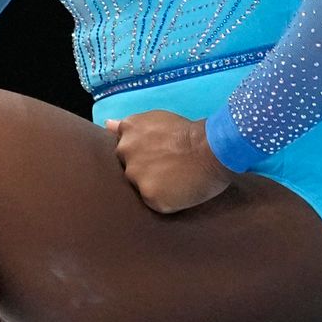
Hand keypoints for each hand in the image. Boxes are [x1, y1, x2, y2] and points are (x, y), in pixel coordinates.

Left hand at [103, 110, 234, 213]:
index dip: (141, 154)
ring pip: (140, 187)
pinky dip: (165, 199)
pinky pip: (154, 202)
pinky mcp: (150, 197)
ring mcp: (136, 176)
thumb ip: (129, 126)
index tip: (155, 155)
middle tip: (168, 167)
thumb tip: (107, 125)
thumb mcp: (157, 119)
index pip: (124, 150)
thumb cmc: (190, 132)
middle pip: (130, 168)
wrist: (213, 149)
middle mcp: (126, 153)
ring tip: (175, 178)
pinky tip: (179, 190)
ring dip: (154, 185)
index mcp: (128, 131)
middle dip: (145, 169)